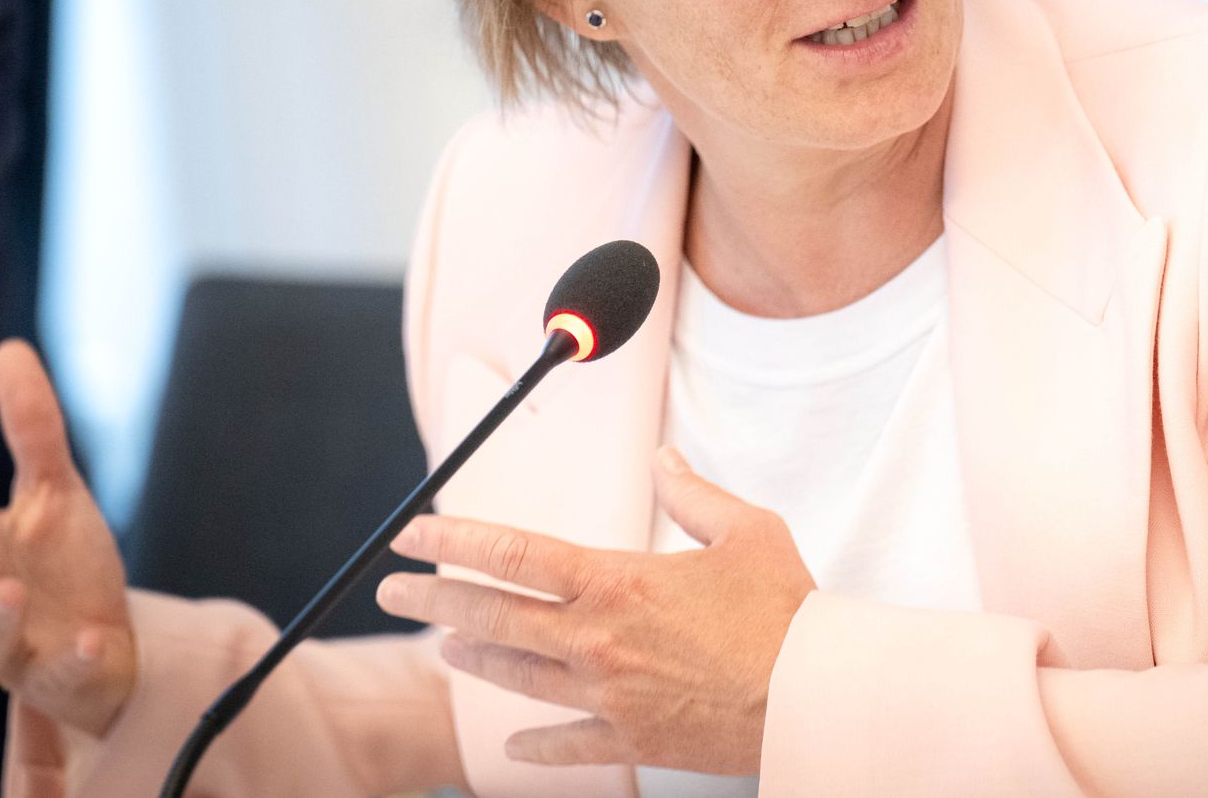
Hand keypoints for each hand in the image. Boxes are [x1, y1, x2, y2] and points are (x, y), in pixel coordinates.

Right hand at [0, 339, 136, 737]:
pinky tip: (89, 638)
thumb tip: (8, 348)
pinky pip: (58, 674)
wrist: (111, 647)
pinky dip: (71, 659)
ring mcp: (13, 646)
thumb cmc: (63, 567)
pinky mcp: (57, 677)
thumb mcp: (55, 490)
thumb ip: (30, 428)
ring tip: (9, 588)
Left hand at [376, 446, 815, 773]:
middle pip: (495, 616)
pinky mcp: (631, 741)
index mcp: (617, 582)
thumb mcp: (746, 530)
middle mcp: (598, 639)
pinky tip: (510, 746)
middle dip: (435, 600)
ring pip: (518, 677)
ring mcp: (608, 695)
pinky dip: (534, 747)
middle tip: (394, 591)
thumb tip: (664, 459)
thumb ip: (694, 493)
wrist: (813, 694)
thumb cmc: (786, 608)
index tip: (412, 535)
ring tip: (445, 647)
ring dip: (474, 659)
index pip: (514, 555)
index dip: (454, 541)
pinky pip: (566, 746)